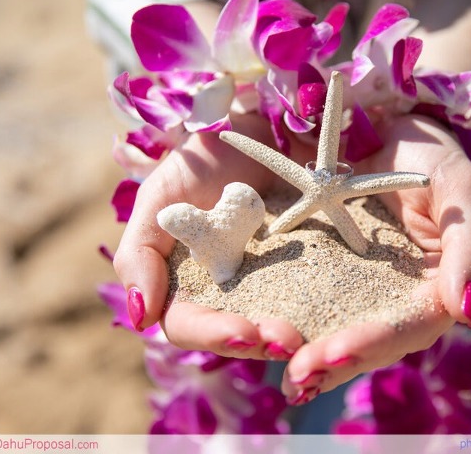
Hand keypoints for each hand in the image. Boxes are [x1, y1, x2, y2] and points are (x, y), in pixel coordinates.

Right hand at [112, 114, 306, 358]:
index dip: (212, 333)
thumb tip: (139, 317)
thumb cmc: (200, 161)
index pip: (188, 324)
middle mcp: (225, 291)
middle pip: (233, 334)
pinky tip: (331, 316)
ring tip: (304, 337)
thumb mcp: (160, 199)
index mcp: (184, 283)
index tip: (243, 332)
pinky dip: (316, 309)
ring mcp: (265, 282)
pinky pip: (309, 298)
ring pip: (270, 325)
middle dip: (256, 343)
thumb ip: (140, 254)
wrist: (255, 128)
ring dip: (285, 336)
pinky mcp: (302, 268)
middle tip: (286, 341)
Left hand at [280, 114, 470, 403]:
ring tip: (285, 382)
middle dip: (337, 363)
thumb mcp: (459, 189)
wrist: (390, 130)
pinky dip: (300, 328)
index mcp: (437, 285)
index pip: (410, 327)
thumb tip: (466, 311)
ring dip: (317, 361)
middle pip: (374, 343)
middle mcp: (401, 296)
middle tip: (296, 378)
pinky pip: (318, 307)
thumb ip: (468, 247)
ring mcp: (366, 288)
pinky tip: (268, 346)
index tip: (333, 353)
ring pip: (345, 334)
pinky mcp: (335, 274)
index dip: (374, 343)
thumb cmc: (433, 157)